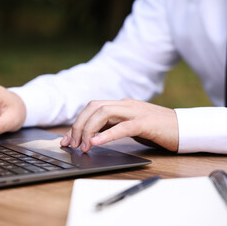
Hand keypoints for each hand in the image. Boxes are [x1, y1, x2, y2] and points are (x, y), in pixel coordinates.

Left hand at [60, 98, 177, 152]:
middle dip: (78, 125)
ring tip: (82, 146)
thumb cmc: (156, 130)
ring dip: (88, 130)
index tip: (67, 139)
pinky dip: (106, 135)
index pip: (92, 108)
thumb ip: (111, 126)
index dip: (76, 122)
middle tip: (71, 144)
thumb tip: (90, 136)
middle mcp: (125, 105)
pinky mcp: (145, 124)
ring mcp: (135, 112)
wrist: (184, 129)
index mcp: (120, 105)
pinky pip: (122, 127)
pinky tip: (95, 143)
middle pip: (93, 107)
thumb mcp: (129, 126)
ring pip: (104, 113)